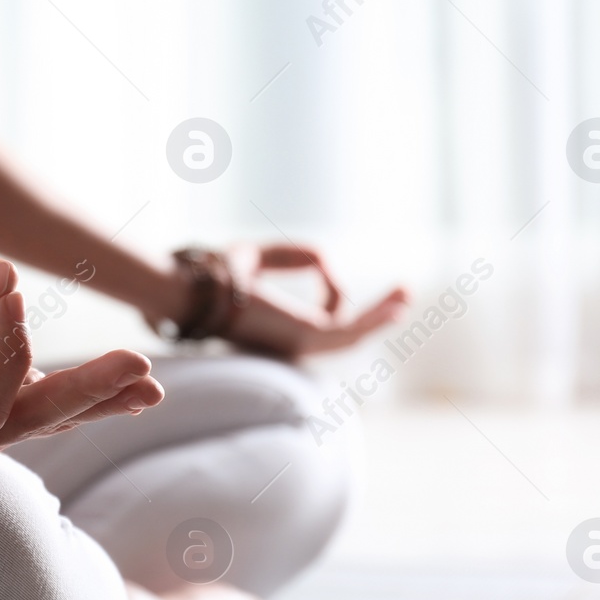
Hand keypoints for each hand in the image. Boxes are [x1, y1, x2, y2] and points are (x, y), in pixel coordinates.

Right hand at [0, 255, 164, 468]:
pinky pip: (55, 403)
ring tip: (150, 384)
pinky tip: (139, 387)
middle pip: (26, 422)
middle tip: (138, 365)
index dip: (6, 357)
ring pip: (48, 417)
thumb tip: (5, 277)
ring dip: (101, 399)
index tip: (11, 295)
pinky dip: (96, 393)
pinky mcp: (4, 405)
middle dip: (83, 393)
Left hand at [222, 243, 408, 357]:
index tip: (322, 260)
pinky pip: (350, 329)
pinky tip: (397, 302)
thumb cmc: (212, 277)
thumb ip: (293, 256)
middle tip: (402, 295)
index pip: (321, 318)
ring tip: (405, 293)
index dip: (329, 286)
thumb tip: (325, 260)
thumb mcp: (258, 258)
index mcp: (279, 329)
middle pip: (344, 334)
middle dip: (374, 316)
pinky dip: (376, 316)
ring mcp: (300, 343)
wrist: (194, 290)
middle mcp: (290, 343)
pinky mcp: (306, 337)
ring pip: (353, 334)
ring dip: (381, 314)